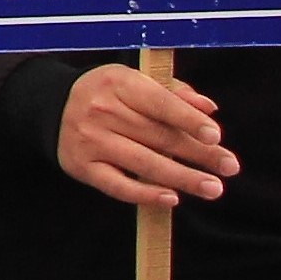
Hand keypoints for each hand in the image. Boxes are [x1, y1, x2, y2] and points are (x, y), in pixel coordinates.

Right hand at [55, 65, 234, 209]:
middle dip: (198, 154)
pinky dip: (146, 194)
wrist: (51, 106)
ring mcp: (90, 141)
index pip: (160, 103)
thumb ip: (173, 92)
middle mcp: (101, 111)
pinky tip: (172, 198)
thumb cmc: (107, 94)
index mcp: (118, 84)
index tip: (215, 136)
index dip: (188, 120)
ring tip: (213, 188)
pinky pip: (118, 186)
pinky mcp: (82, 167)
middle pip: (158, 136)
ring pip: (144, 163)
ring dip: (182, 178)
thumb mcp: (135, 81)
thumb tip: (209, 109)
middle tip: (230, 166)